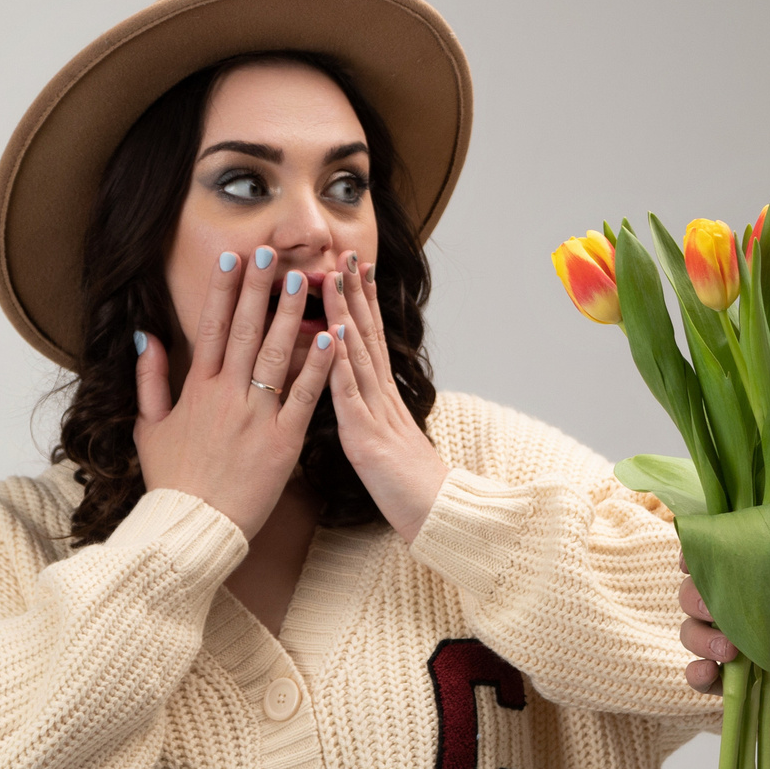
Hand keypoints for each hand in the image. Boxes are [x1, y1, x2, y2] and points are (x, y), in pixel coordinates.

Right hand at [135, 248, 334, 537]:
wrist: (192, 528)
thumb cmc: (172, 482)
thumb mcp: (149, 427)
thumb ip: (148, 379)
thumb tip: (146, 337)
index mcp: (195, 390)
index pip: (211, 328)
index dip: (224, 291)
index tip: (234, 259)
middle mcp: (226, 396)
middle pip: (245, 331)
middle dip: (259, 289)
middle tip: (272, 252)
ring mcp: (256, 417)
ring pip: (277, 356)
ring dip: (292, 315)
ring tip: (306, 280)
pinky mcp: (283, 442)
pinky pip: (304, 397)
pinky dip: (319, 366)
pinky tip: (333, 337)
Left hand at [318, 251, 449, 542]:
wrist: (438, 516)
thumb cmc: (411, 486)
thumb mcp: (390, 441)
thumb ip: (375, 413)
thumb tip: (362, 395)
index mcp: (384, 396)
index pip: (372, 339)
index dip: (363, 301)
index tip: (355, 266)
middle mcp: (382, 396)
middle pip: (368, 334)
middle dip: (356, 292)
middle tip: (347, 252)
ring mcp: (375, 413)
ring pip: (358, 354)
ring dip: (345, 313)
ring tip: (334, 278)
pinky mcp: (366, 437)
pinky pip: (349, 394)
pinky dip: (339, 363)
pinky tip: (331, 337)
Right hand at [678, 575, 769, 749]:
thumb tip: (731, 568)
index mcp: (768, 584)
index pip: (722, 564)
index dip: (700, 559)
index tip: (690, 562)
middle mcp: (750, 613)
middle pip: (696, 597)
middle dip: (696, 601)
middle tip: (715, 612)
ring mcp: (741, 651)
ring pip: (694, 635)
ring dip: (700, 639)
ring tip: (729, 653)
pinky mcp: (739, 688)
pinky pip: (701, 678)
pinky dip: (696, 674)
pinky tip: (709, 674)